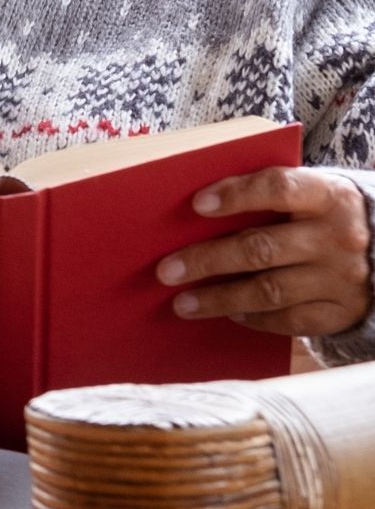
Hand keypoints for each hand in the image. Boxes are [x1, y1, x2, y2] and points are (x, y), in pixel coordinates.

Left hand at [156, 167, 374, 336]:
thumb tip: (197, 212)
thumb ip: (270, 198)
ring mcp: (343, 278)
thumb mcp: (312, 195)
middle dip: (207, 260)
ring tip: (182, 303)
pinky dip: (254, 318)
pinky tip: (230, 313)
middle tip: (166, 271)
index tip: (196, 204)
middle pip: (261, 249)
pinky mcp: (342, 311)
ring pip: (269, 291)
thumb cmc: (326, 216)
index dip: (237, 194)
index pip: (279, 188)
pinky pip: (289, 320)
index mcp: (330, 195)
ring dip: (218, 298)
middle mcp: (339, 237)